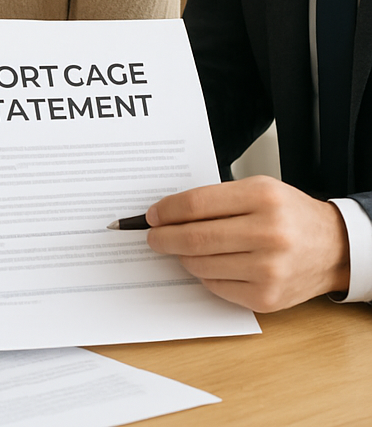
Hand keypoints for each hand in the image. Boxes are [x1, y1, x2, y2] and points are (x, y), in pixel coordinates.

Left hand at [145, 176, 349, 311]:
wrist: (333, 248)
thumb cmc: (289, 214)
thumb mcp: (257, 189)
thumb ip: (216, 198)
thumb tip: (169, 212)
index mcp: (262, 198)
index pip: (196, 205)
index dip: (167, 210)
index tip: (152, 215)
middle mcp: (267, 234)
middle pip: (195, 237)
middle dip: (164, 237)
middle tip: (153, 236)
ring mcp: (268, 270)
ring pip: (201, 264)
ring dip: (181, 257)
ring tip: (180, 249)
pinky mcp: (266, 298)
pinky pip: (216, 286)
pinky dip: (204, 274)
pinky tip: (208, 264)